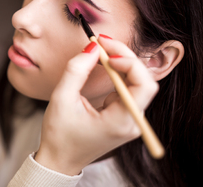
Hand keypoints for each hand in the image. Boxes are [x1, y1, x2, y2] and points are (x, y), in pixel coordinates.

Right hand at [35, 36, 158, 175]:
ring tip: (101, 50)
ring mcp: (130, 121)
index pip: (143, 85)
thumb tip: (92, 48)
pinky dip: (117, 73)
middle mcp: (132, 122)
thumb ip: (76, 70)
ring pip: (136, 83)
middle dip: (124, 57)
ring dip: (121, 63)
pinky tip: (104, 65)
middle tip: (102, 43)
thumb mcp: (62, 99)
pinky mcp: (123, 118)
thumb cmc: (59, 135)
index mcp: (121, 121)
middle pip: (142, 80)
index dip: (128, 62)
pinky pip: (127, 89)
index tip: (105, 50)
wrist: (59, 160)